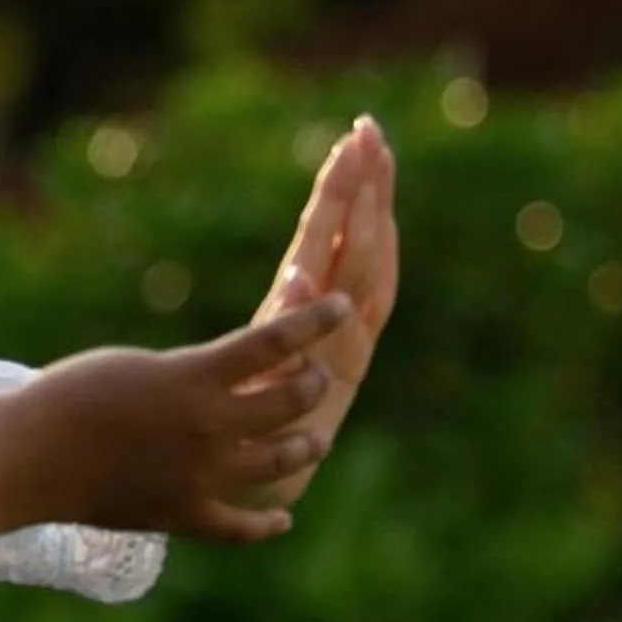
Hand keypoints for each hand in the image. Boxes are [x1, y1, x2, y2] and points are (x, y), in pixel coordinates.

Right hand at [19, 294, 351, 541]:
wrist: (30, 458)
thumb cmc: (71, 396)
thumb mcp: (139, 365)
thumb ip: (193, 373)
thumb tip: (235, 378)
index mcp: (195, 378)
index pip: (276, 340)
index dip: (316, 321)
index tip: (342, 308)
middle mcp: (210, 427)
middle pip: (291, 400)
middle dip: (311, 383)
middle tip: (313, 376)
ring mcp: (202, 476)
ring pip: (281, 458)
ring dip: (306, 443)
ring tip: (313, 437)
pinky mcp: (184, 515)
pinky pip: (240, 526)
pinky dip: (266, 522)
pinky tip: (281, 517)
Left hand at [236, 117, 399, 505]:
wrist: (250, 486)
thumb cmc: (263, 413)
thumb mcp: (281, 350)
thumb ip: (292, 315)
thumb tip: (300, 264)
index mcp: (336, 319)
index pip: (361, 242)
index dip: (368, 194)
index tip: (366, 138)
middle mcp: (340, 334)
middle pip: (363, 250)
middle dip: (368, 193)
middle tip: (370, 134)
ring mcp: (323, 360)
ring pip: (348, 285)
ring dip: (353, 229)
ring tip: (356, 170)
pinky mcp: (291, 392)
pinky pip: (299, 346)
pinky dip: (301, 315)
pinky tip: (299, 273)